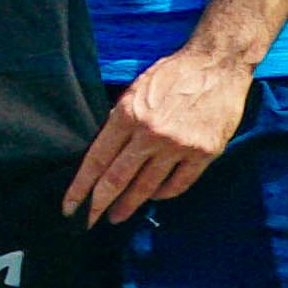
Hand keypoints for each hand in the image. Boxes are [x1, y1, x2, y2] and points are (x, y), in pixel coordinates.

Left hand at [67, 41, 251, 223]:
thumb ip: (120, 120)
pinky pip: (178, 185)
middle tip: (88, 223)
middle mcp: (150, 133)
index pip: (96, 160)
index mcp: (127, 114)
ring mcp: (178, 145)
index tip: (70, 207)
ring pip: (147, 187)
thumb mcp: (135, 89)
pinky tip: (153, 197)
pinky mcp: (204, 153)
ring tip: (117, 216)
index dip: (81, 187)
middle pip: (117, 179)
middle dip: (99, 205)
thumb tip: (104, 153)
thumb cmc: (172, 74)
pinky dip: (163, 195)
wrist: (216, 64)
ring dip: (130, 205)